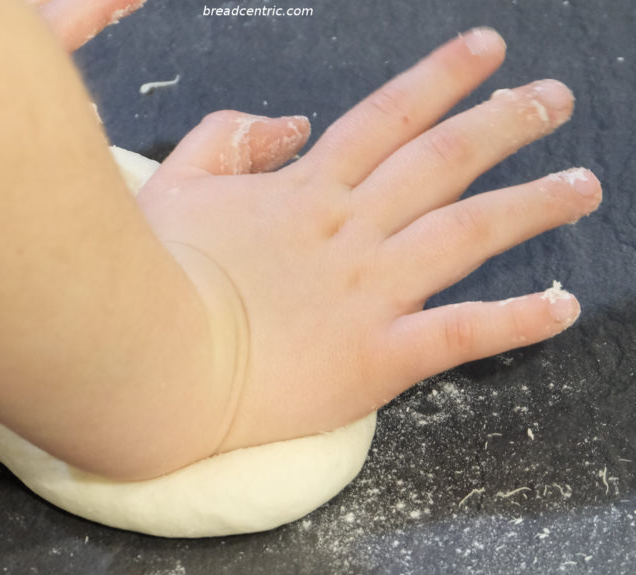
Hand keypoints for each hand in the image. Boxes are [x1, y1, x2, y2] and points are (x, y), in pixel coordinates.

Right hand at [138, 28, 599, 448]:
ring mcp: (369, 292)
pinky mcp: (378, 357)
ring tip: (583, 185)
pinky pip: (461, 334)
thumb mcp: (173, 183)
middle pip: (444, 163)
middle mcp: (351, 230)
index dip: (441, 78)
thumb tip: (288, 123)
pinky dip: (516, 321)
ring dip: (531, 205)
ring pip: (467, 235)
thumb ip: (227, 140)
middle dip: (505, 122)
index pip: (387, 118)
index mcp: (306, 190)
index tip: (486, 52)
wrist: (156, 355)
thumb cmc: (157, 274)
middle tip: (555, 99)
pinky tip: (562, 307)